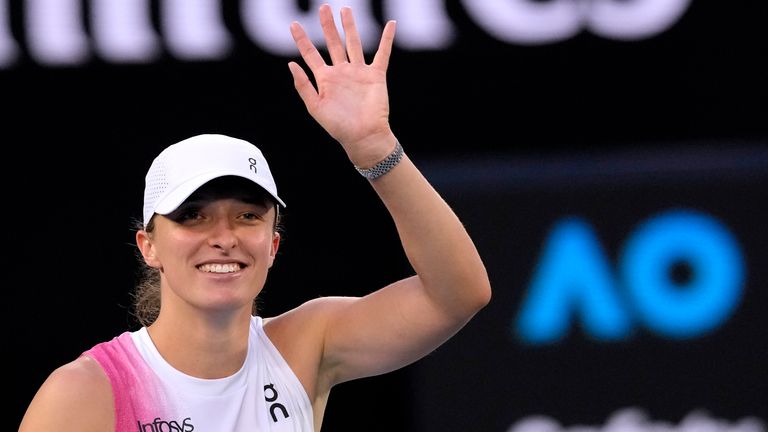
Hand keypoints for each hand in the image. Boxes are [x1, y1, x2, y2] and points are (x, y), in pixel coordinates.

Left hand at [288, 4, 397, 167]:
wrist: (363, 136)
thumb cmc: (338, 126)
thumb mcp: (315, 107)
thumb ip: (303, 85)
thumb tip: (291, 63)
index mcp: (325, 79)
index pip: (311, 54)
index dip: (302, 39)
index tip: (294, 24)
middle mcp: (342, 72)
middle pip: (333, 43)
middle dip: (327, 26)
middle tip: (323, 8)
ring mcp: (359, 72)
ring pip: (354, 43)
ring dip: (350, 26)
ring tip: (346, 10)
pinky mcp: (375, 76)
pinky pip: (383, 53)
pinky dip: (387, 39)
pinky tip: (391, 24)